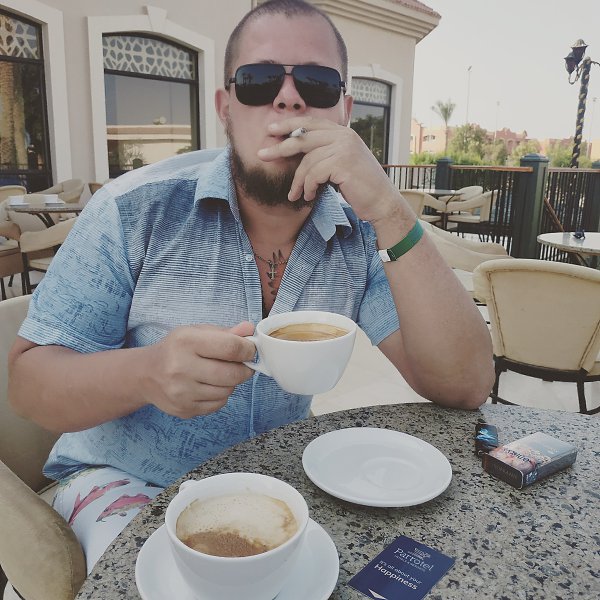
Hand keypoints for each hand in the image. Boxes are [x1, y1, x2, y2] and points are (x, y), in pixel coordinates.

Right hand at [142, 322, 255, 418]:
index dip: (248, 349)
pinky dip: (221, 395)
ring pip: (227, 391)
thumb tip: (249, 330)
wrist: (145, 374)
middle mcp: (181, 367)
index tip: (251, 350)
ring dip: (231, 383)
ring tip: (221, 374)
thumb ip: (225, 332)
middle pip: (231, 374)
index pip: (230, 347)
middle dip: (245, 369)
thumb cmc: (176, 349)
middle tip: (244, 365)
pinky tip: (210, 386)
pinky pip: (218, 404)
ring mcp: (181, 392)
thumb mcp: (197, 332)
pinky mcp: (184, 409)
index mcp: (186, 341)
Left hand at [258, 117, 400, 222]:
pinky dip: (307, 187)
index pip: (311, 122)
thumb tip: (298, 152)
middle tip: (261, 154)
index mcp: (344, 132)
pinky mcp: (343, 163)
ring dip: (297, 181)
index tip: (271, 129)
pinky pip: (314, 174)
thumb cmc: (360, 188)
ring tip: (294, 194)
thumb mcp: (342, 165)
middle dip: (280, 147)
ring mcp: (345, 148)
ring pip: (307, 161)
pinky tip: (309, 196)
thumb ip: (325, 154)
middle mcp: (344, 136)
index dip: (289, 124)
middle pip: (303, 137)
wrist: (382, 203)